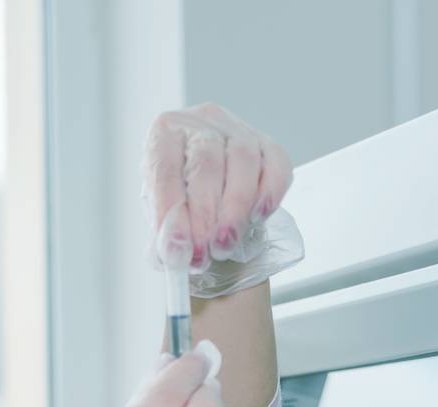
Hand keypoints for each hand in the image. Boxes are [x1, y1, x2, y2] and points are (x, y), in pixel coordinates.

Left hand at [143, 103, 303, 297]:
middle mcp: (201, 122)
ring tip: (225, 245)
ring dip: (235, 210)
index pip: (165, 169)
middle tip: (203, 253)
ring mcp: (238, 130)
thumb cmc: (180, 196)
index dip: (170, 211)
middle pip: (206, 163)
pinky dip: (269, 193)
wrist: (207, 189)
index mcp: (165, 132)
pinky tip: (258, 218)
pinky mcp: (268, 145)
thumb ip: (164, 232)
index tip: (176, 248)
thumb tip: (174, 253)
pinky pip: (276, 165)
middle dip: (205, 215)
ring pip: (243, 161)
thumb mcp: (161, 212)